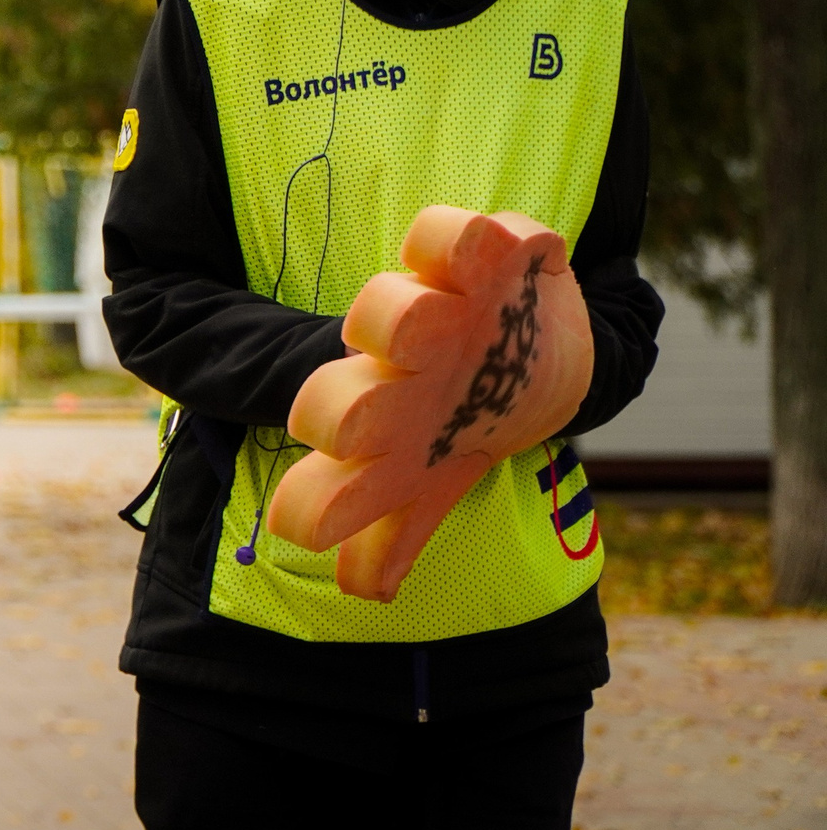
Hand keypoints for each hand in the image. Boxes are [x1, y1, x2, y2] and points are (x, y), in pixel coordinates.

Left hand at [266, 205, 594, 601]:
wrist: (530, 347)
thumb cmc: (456, 417)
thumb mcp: (429, 477)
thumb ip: (394, 534)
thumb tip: (365, 591)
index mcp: (382, 435)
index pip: (336, 481)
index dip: (322, 506)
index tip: (300, 528)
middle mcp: (397, 376)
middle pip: (354, 398)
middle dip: (344, 414)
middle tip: (335, 429)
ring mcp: (435, 313)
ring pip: (400, 315)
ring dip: (403, 323)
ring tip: (424, 328)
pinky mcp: (482, 261)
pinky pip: (466, 238)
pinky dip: (475, 240)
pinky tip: (496, 253)